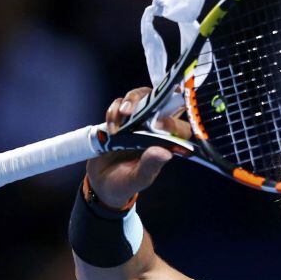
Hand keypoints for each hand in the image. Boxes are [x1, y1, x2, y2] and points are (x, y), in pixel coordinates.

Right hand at [87, 87, 191, 206]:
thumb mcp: (138, 179)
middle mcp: (154, 128)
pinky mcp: (120, 118)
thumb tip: (165, 152)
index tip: (159, 124)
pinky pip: (120, 103)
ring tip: (122, 115)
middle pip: (161, 101)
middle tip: (136, 109)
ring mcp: (137, 120)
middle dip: (151, 98)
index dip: (173, 121)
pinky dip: (114, 110)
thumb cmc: (125, 183)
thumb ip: (150, 166)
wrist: (101, 182)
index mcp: (166, 143)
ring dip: (131, 101)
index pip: (180, 126)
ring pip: (141, 96)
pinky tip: (111, 126)